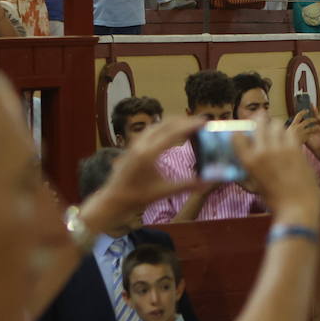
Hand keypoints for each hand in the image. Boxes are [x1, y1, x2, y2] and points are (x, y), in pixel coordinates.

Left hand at [78, 116, 214, 232]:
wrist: (112, 200)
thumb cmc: (136, 197)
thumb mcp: (163, 191)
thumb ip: (186, 185)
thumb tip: (207, 182)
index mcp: (148, 153)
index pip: (173, 133)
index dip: (190, 126)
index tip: (203, 122)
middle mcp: (141, 144)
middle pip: (166, 124)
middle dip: (184, 121)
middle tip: (200, 122)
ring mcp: (135, 143)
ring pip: (157, 125)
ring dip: (173, 122)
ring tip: (188, 125)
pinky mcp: (132, 146)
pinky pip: (151, 130)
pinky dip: (164, 127)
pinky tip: (170, 133)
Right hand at [235, 112, 319, 219]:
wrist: (298, 206)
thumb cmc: (274, 201)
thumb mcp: (253, 188)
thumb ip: (243, 176)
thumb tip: (234, 169)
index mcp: (249, 162)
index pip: (237, 136)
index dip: (238, 131)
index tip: (242, 131)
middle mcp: (263, 151)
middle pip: (259, 123)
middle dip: (259, 120)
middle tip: (261, 120)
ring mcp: (280, 148)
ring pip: (276, 123)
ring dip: (274, 125)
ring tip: (276, 130)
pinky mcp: (296, 148)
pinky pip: (290, 131)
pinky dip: (288, 132)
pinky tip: (288, 137)